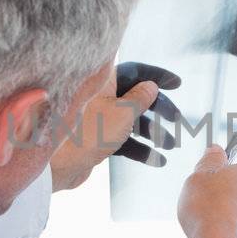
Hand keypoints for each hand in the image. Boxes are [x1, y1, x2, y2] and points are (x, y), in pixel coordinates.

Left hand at [49, 64, 175, 191]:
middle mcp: (101, 96)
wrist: (58, 165)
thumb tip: (151, 86)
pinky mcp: (96, 138)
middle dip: (159, 109)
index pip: (137, 71)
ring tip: (170, 145)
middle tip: (178, 121)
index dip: (158, 76)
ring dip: (152, 132)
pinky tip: (157, 160)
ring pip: (131, 120)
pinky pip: (123, 139)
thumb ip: (141, 98)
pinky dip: (139, 148)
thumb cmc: (89, 133)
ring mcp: (98, 117)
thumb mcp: (123, 112)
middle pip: (137, 97)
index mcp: (104, 81)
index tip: (177, 84)